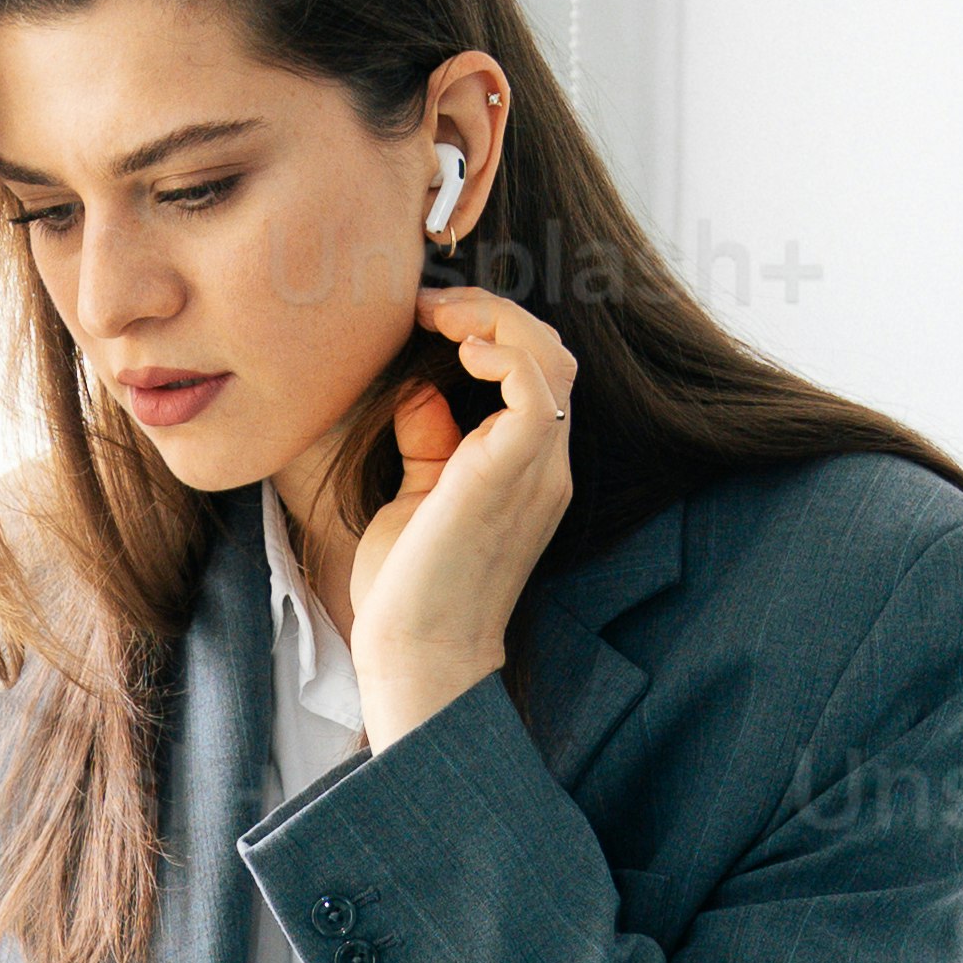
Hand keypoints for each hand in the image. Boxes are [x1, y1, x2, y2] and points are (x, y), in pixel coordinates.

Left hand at [347, 295, 578, 747]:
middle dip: (495, 313)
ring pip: (551, 358)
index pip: (539, 375)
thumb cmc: (409, 592)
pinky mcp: (514, 474)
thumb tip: (419, 389)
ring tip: (442, 317)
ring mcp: (537, 471)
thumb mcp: (417, 498)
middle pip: (553, 354)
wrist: (416, 655)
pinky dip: (503, 352)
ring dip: (495, 320)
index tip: (429, 318)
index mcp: (527, 471)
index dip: (493, 331)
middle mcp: (545, 467)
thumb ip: (429, 444)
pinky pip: (536, 388)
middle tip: (431, 306)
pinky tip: (459, 349)